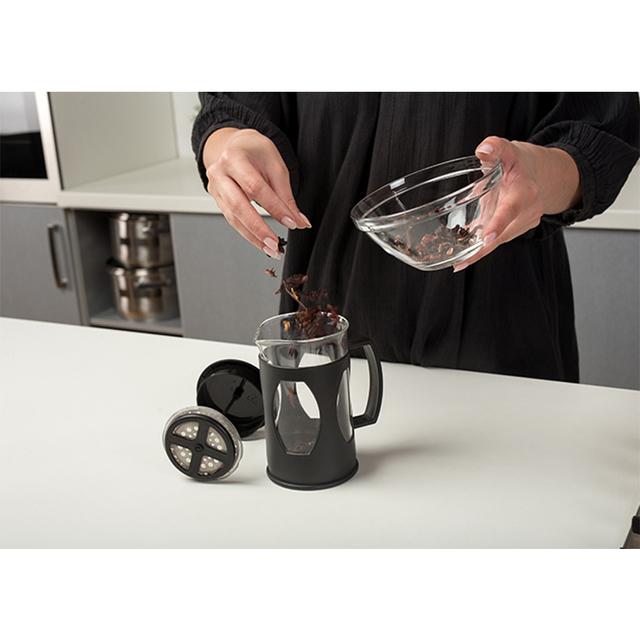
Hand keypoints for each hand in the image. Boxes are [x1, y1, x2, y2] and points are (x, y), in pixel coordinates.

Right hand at [203, 128, 310, 258]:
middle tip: (275, 246)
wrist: (235, 145)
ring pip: (233, 218)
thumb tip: (298, 221)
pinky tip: (260, 242)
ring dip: (253, 237)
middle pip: (238, 206)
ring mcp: (215, 188)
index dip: (274, 207)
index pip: (256, 187)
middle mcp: (219, 173)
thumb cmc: (256, 152)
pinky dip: (247, 233)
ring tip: (271, 250)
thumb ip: (285, 194)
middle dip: (258, 229)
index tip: (292, 223)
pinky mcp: (217, 200)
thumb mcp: (275, 165)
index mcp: (234, 158)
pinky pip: (232, 220)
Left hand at [453, 136, 580, 271]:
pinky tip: (461, 257)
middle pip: (502, 235)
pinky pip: (496, 242)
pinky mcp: (514, 231)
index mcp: (525, 192)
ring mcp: (522, 225)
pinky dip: (479, 249)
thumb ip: (495, 147)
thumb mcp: (508, 150)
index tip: (487, 237)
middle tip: (459, 262)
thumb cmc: (521, 164)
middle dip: (481, 249)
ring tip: (456, 261)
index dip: (499, 223)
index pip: (511, 209)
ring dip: (477, 252)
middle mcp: (527, 212)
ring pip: (498, 242)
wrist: (542, 176)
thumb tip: (483, 149)